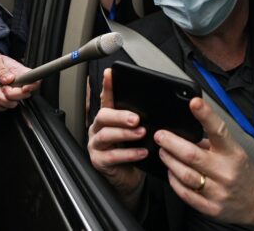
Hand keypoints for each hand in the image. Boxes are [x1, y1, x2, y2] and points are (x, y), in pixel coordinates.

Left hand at [0, 52, 39, 110]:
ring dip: (0, 99)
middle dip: (11, 94)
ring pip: (12, 104)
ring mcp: (11, 94)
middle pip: (25, 96)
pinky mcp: (3, 101)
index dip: (32, 87)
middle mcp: (18, 85)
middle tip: (3, 86)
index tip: (24, 88)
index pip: (34, 81)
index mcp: (20, 73)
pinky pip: (1, 108)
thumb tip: (10, 78)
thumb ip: (1, 70)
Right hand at [87, 68, 146, 204]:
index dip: (108, 86)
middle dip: (120, 115)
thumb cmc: (133, 151)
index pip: (107, 98)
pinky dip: (128, 154)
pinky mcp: (99, 161)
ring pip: (106, 135)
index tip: (110, 74)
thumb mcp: (136, 132)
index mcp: (108, 118)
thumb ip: (140, 119)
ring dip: (125, 134)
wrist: (129, 178)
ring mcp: (97, 145)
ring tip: (141, 133)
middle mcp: (99, 129)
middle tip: (136, 118)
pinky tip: (141, 152)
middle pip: (103, 116)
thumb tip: (156, 107)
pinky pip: (112, 156)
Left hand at [154, 97, 253, 226]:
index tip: (194, 102)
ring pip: (185, 174)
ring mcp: (218, 191)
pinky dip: (174, 181)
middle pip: (191, 155)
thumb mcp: (232, 151)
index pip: (218, 130)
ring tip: (163, 152)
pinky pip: (185, 193)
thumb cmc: (241, 171)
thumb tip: (183, 133)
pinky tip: (171, 172)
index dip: (205, 115)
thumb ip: (210, 143)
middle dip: (171, 143)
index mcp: (232, 153)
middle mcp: (225, 171)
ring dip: (169, 161)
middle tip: (160, 135)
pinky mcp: (211, 207)